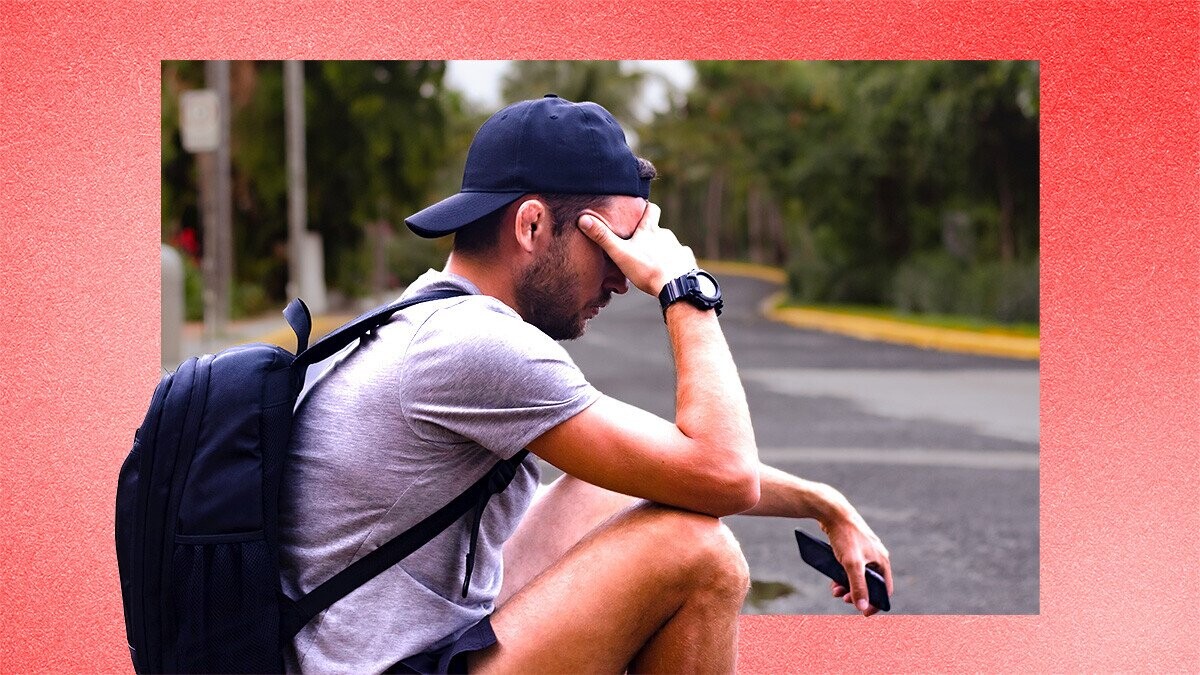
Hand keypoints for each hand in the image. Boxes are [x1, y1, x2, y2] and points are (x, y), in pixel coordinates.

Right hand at [576, 202, 696, 296]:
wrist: (675, 286)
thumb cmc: (647, 269)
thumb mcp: (620, 253)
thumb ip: (603, 237)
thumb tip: (583, 219)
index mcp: (649, 231)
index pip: (651, 209)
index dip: (646, 208)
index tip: (641, 209)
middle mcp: (666, 235)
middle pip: (659, 230)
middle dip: (651, 235)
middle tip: (641, 245)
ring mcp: (678, 247)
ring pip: (669, 245)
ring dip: (662, 251)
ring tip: (653, 263)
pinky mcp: (687, 260)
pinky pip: (680, 259)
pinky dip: (674, 263)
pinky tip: (669, 272)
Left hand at [821, 509, 892, 616]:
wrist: (832, 511)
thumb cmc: (845, 536)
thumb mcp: (852, 564)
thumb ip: (858, 587)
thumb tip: (863, 608)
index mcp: (882, 560)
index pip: (885, 589)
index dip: (876, 603)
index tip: (864, 613)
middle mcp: (876, 556)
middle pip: (870, 583)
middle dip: (857, 594)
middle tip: (843, 600)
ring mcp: (864, 551)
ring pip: (858, 575)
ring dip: (847, 586)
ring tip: (835, 591)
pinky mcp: (852, 547)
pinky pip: (850, 567)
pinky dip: (842, 575)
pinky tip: (833, 579)